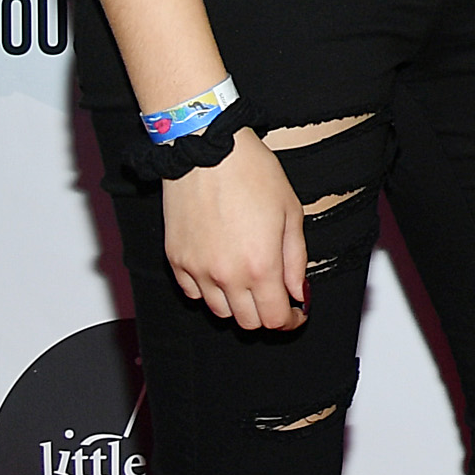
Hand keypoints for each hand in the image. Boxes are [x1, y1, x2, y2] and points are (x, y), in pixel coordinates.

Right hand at [163, 133, 305, 331]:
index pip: (274, 319)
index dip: (290, 320)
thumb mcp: (291, 213)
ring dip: (238, 304)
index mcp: (260, 266)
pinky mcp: (175, 261)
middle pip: (247, 322)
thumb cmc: (252, 174)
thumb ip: (295, 259)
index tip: (296, 313)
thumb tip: (298, 291)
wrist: (207, 152)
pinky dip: (209, 291)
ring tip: (249, 279)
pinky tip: (221, 269)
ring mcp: (196, 271)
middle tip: (276, 296)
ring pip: (219, 311)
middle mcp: (225, 276)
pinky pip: (193, 293)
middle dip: (266, 314)